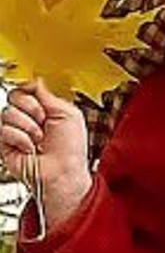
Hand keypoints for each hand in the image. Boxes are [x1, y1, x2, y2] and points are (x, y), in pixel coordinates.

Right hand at [0, 83, 92, 224]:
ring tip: (39, 139)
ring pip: (8, 112)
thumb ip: (48, 94)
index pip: (26, 87)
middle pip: (14, 96)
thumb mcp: (68, 114)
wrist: (61, 172)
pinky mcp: (5, 141)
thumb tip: (34, 79)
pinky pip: (3, 129)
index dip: (32, 93)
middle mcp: (28, 116)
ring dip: (29, 127)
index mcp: (44, 108)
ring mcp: (15, 129)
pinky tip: (29, 147)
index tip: (43, 104)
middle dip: (32, 110)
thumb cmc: (71, 149)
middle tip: (44, 123)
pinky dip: (20, 139)